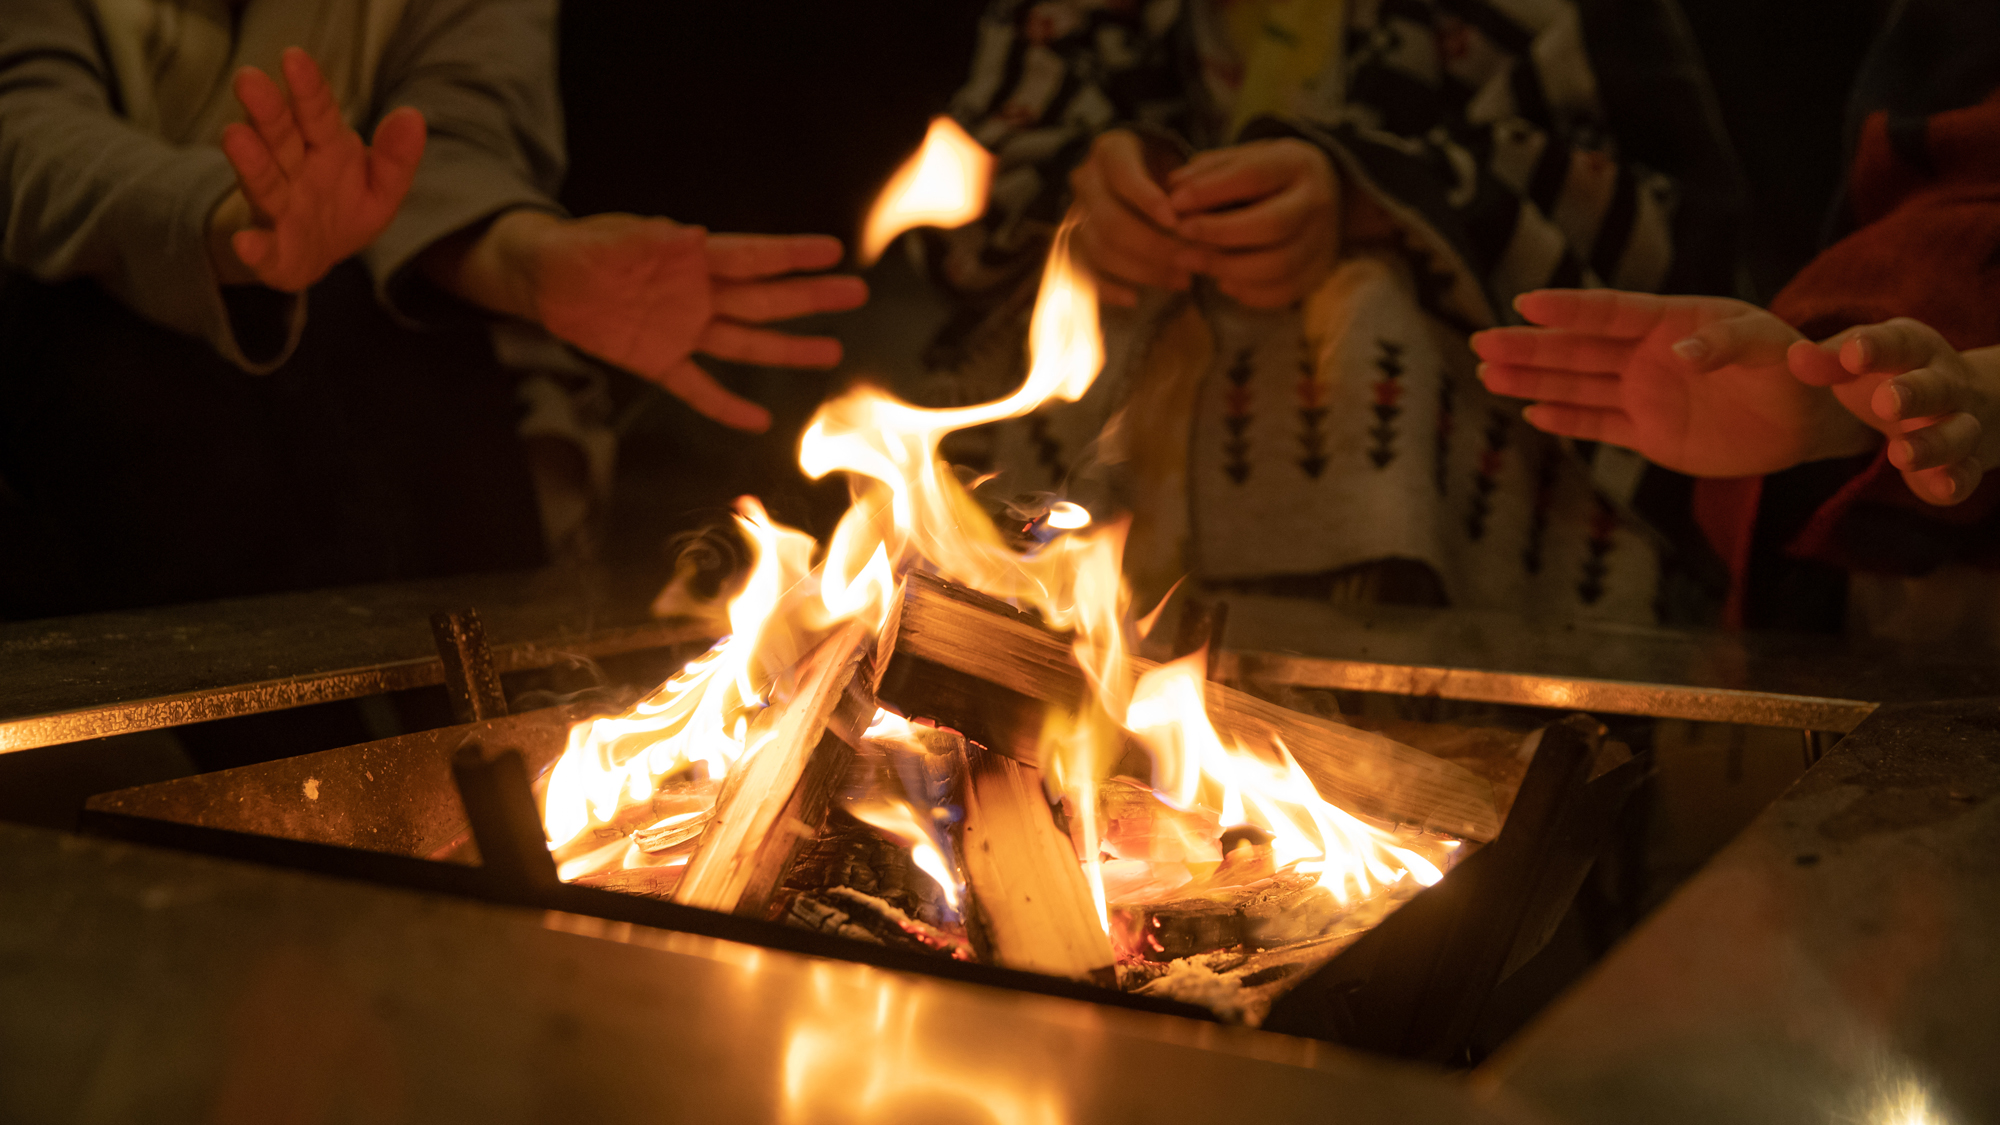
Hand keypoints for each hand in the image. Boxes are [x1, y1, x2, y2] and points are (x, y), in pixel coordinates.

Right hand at [209, 47, 424, 290]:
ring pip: (263, 181)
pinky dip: (253, 247)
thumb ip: (397, 158)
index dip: (307, 87)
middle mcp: (292, 170)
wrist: (315, 256)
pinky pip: (261, 249)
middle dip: (266, 110)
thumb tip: (413, 116)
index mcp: (324, 147)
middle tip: (248, 79)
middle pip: (279, 136)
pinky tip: (245, 242)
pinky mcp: (271, 253)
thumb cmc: (344, 208)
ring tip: (234, 136)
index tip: (294, 57)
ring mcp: (277, 209)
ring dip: (250, 161)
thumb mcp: (381, 186)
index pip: (316, 111)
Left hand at [487, 212, 866, 431]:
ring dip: (788, 348)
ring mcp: (682, 330)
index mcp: (689, 257)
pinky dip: (725, 405)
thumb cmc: (578, 248)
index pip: (750, 256)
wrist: (543, 278)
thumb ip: (644, 240)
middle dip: (810, 296)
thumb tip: (690, 235)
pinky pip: (698, 387)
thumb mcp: (607, 238)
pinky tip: (757, 420)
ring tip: (830, 352)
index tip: (831, 252)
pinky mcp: (659, 360)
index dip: (790, 255)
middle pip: (763, 298)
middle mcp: (696, 294)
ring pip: (745, 341)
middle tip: (855, 293)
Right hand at [1067, 129, 1189, 306]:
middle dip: (1153, 245)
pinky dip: (1105, 288)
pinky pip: (1080, 272)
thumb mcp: (1180, 164)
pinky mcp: (1072, 244)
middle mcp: (1085, 180)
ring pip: (1099, 249)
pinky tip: (1134, 299)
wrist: (1140, 175)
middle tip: (1191, 261)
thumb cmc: (1169, 170)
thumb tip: (1205, 222)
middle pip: (1110, 220)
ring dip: (1141, 270)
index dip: (1147, 200)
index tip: (1176, 222)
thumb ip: (1189, 188)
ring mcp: (1074, 214)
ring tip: (1182, 280)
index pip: (1123, 176)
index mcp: (1110, 151)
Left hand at [1166, 138, 1339, 308]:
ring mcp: (1323, 240)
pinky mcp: (1319, 272)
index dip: (1210, 190)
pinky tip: (1221, 282)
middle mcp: (1316, 201)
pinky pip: (1284, 293)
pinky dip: (1248, 293)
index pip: (1254, 175)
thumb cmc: (1266, 178)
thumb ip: (1208, 172)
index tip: (1174, 203)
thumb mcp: (1241, 159)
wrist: (1319, 194)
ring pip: (1278, 265)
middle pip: (1272, 225)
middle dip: (1219, 233)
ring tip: (1189, 260)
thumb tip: (1173, 189)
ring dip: (1226, 267)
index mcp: (1296, 164)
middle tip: (1180, 235)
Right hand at [1472, 289, 1874, 476]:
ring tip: (1487, 375)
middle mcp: (1649, 356)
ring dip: (1532, 381)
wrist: (1810, 418)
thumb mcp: (1772, 349)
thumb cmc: (1796, 370)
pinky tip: (1530, 412)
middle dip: (1528, 348)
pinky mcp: (1651, 434)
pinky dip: (1565, 419)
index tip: (1525, 303)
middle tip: (1480, 343)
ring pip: (1577, 386)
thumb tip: (1680, 355)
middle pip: (1578, 351)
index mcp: (1673, 323)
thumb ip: (1726, 346)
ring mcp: (1645, 395)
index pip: (1610, 314)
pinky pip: (1598, 425)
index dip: (1568, 310)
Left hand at [1789, 319, 1999, 504]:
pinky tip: (1942, 488)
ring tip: (1900, 456)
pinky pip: (1968, 472)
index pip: (1899, 343)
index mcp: (1915, 351)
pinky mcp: (1964, 462)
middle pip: (1935, 387)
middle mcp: (1944, 385)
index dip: (1877, 347)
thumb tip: (1796, 357)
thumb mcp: (1861, 361)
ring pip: (1958, 432)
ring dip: (1932, 444)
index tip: (1852, 354)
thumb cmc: (1891, 376)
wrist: (1961, 403)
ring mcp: (1959, 423)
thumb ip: (1828, 361)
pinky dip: (1957, 480)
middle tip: (1886, 403)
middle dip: (1913, 394)